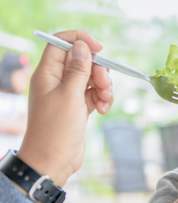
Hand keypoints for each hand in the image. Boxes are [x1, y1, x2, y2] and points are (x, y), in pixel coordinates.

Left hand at [17, 30, 113, 186]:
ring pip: (91, 78)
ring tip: (105, 102)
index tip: (100, 49)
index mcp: (47, 73)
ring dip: (103, 87)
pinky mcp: (78, 106)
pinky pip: (94, 94)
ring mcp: (68, 94)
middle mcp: (57, 80)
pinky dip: (102, 99)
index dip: (81, 41)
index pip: (61, 43)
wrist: (53, 160)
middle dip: (98, 70)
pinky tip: (103, 110)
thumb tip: (81, 46)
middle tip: (104, 84)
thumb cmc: (55, 129)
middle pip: (82, 61)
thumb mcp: (70, 95)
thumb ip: (78, 69)